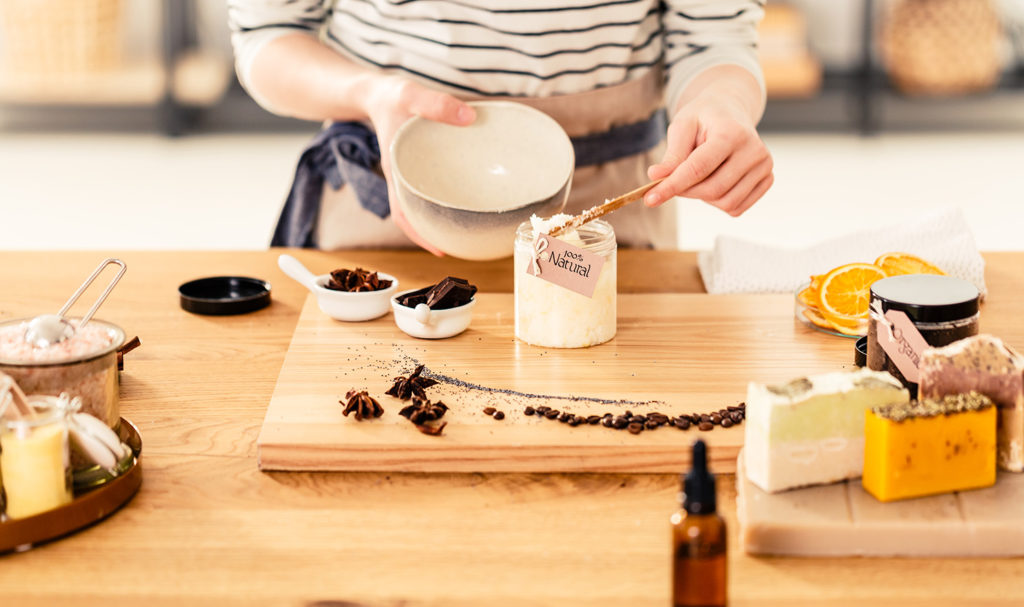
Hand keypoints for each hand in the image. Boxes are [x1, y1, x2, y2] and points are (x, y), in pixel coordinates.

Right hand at [363, 77, 475, 254]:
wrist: (375, 91)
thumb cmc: (391, 96)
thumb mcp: (410, 94)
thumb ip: (436, 103)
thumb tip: (469, 118)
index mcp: (395, 171)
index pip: (402, 214)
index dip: (419, 235)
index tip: (440, 250)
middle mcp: (401, 178)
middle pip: (415, 217)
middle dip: (434, 234)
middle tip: (463, 244)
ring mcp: (408, 173)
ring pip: (421, 205)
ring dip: (439, 218)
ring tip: (466, 228)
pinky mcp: (417, 166)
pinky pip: (428, 189)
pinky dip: (441, 198)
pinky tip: (461, 197)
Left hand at [644, 93, 772, 216]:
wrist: (731, 111)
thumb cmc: (704, 118)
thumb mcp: (683, 126)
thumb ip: (672, 153)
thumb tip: (656, 177)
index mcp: (732, 133)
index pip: (698, 168)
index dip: (672, 186)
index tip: (649, 199)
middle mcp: (754, 150)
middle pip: (712, 190)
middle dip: (686, 191)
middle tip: (673, 181)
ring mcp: (765, 166)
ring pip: (725, 202)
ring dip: (703, 197)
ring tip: (698, 175)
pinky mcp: (767, 179)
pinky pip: (737, 207)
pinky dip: (718, 201)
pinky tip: (714, 181)